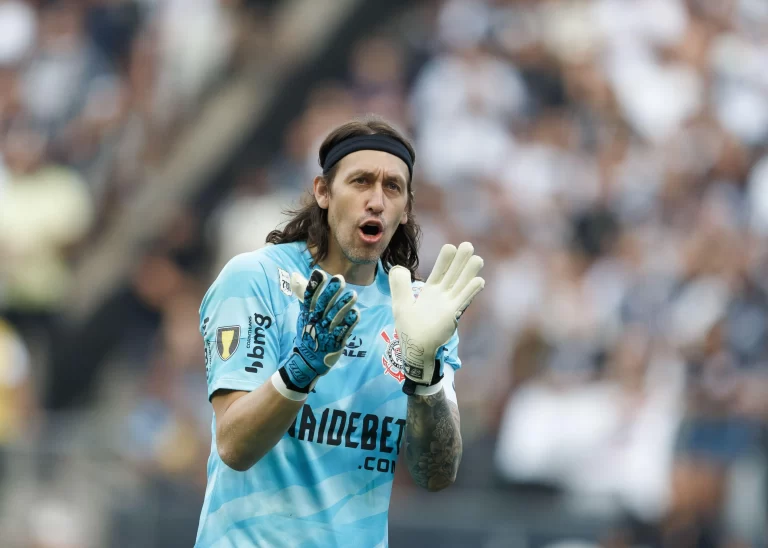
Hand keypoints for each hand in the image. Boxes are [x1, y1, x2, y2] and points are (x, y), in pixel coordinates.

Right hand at [279, 270, 359, 391]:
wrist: (308, 361)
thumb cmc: (307, 333)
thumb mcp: (303, 314)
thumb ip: (303, 295)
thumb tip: (296, 275)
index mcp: (307, 314)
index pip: (309, 297)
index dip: (314, 285)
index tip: (320, 273)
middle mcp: (315, 322)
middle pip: (323, 305)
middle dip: (331, 292)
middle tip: (339, 279)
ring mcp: (325, 332)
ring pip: (335, 317)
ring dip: (344, 305)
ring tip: (353, 294)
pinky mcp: (336, 342)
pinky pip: (343, 331)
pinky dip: (349, 322)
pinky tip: (356, 313)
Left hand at [389, 242, 484, 394]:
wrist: (415, 348)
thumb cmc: (408, 328)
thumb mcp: (400, 303)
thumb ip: (400, 285)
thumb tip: (399, 268)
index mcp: (430, 291)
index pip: (439, 271)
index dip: (445, 260)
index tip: (450, 246)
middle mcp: (442, 295)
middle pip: (453, 274)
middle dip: (460, 261)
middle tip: (468, 245)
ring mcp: (449, 304)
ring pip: (461, 285)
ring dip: (469, 273)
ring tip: (477, 258)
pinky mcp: (452, 315)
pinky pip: (463, 301)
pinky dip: (470, 291)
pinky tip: (479, 281)